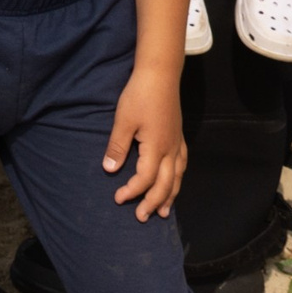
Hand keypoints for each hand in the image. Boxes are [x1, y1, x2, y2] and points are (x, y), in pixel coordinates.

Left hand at [106, 71, 185, 219]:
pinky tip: (175, 181)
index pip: (145, 178)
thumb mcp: (123, 121)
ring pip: (177, 177)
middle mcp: (170, 150)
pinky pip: (182, 165)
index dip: (132, 191)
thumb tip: (109, 170)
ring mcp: (177, 143)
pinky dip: (178, 178)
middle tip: (142, 217)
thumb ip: (117, 147)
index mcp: (156, 148)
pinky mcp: (179, 136)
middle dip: (153, 202)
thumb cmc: (139, 96)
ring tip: (164, 211)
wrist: (160, 75)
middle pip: (165, 184)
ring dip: (170, 196)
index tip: (118, 198)